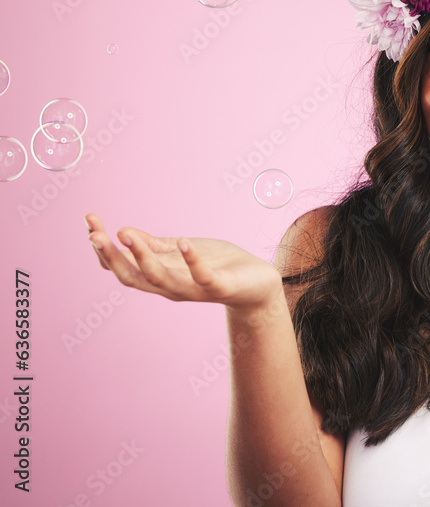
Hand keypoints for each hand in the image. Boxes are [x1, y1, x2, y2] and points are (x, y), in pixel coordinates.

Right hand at [85, 213, 282, 310]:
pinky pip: (202, 276)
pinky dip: (191, 260)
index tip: (89, 222)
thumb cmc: (218, 264)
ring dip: (142, 257)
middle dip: (111, 256)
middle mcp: (171, 287)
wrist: (258, 283)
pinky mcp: (218, 287)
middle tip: (94, 234)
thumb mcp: (182, 251)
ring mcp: (194, 289)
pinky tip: (182, 241)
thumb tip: (121, 231)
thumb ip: (154, 244)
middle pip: (131, 277)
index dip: (102, 249)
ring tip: (128, 235)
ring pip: (159, 279)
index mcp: (160, 276)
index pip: (122, 267)